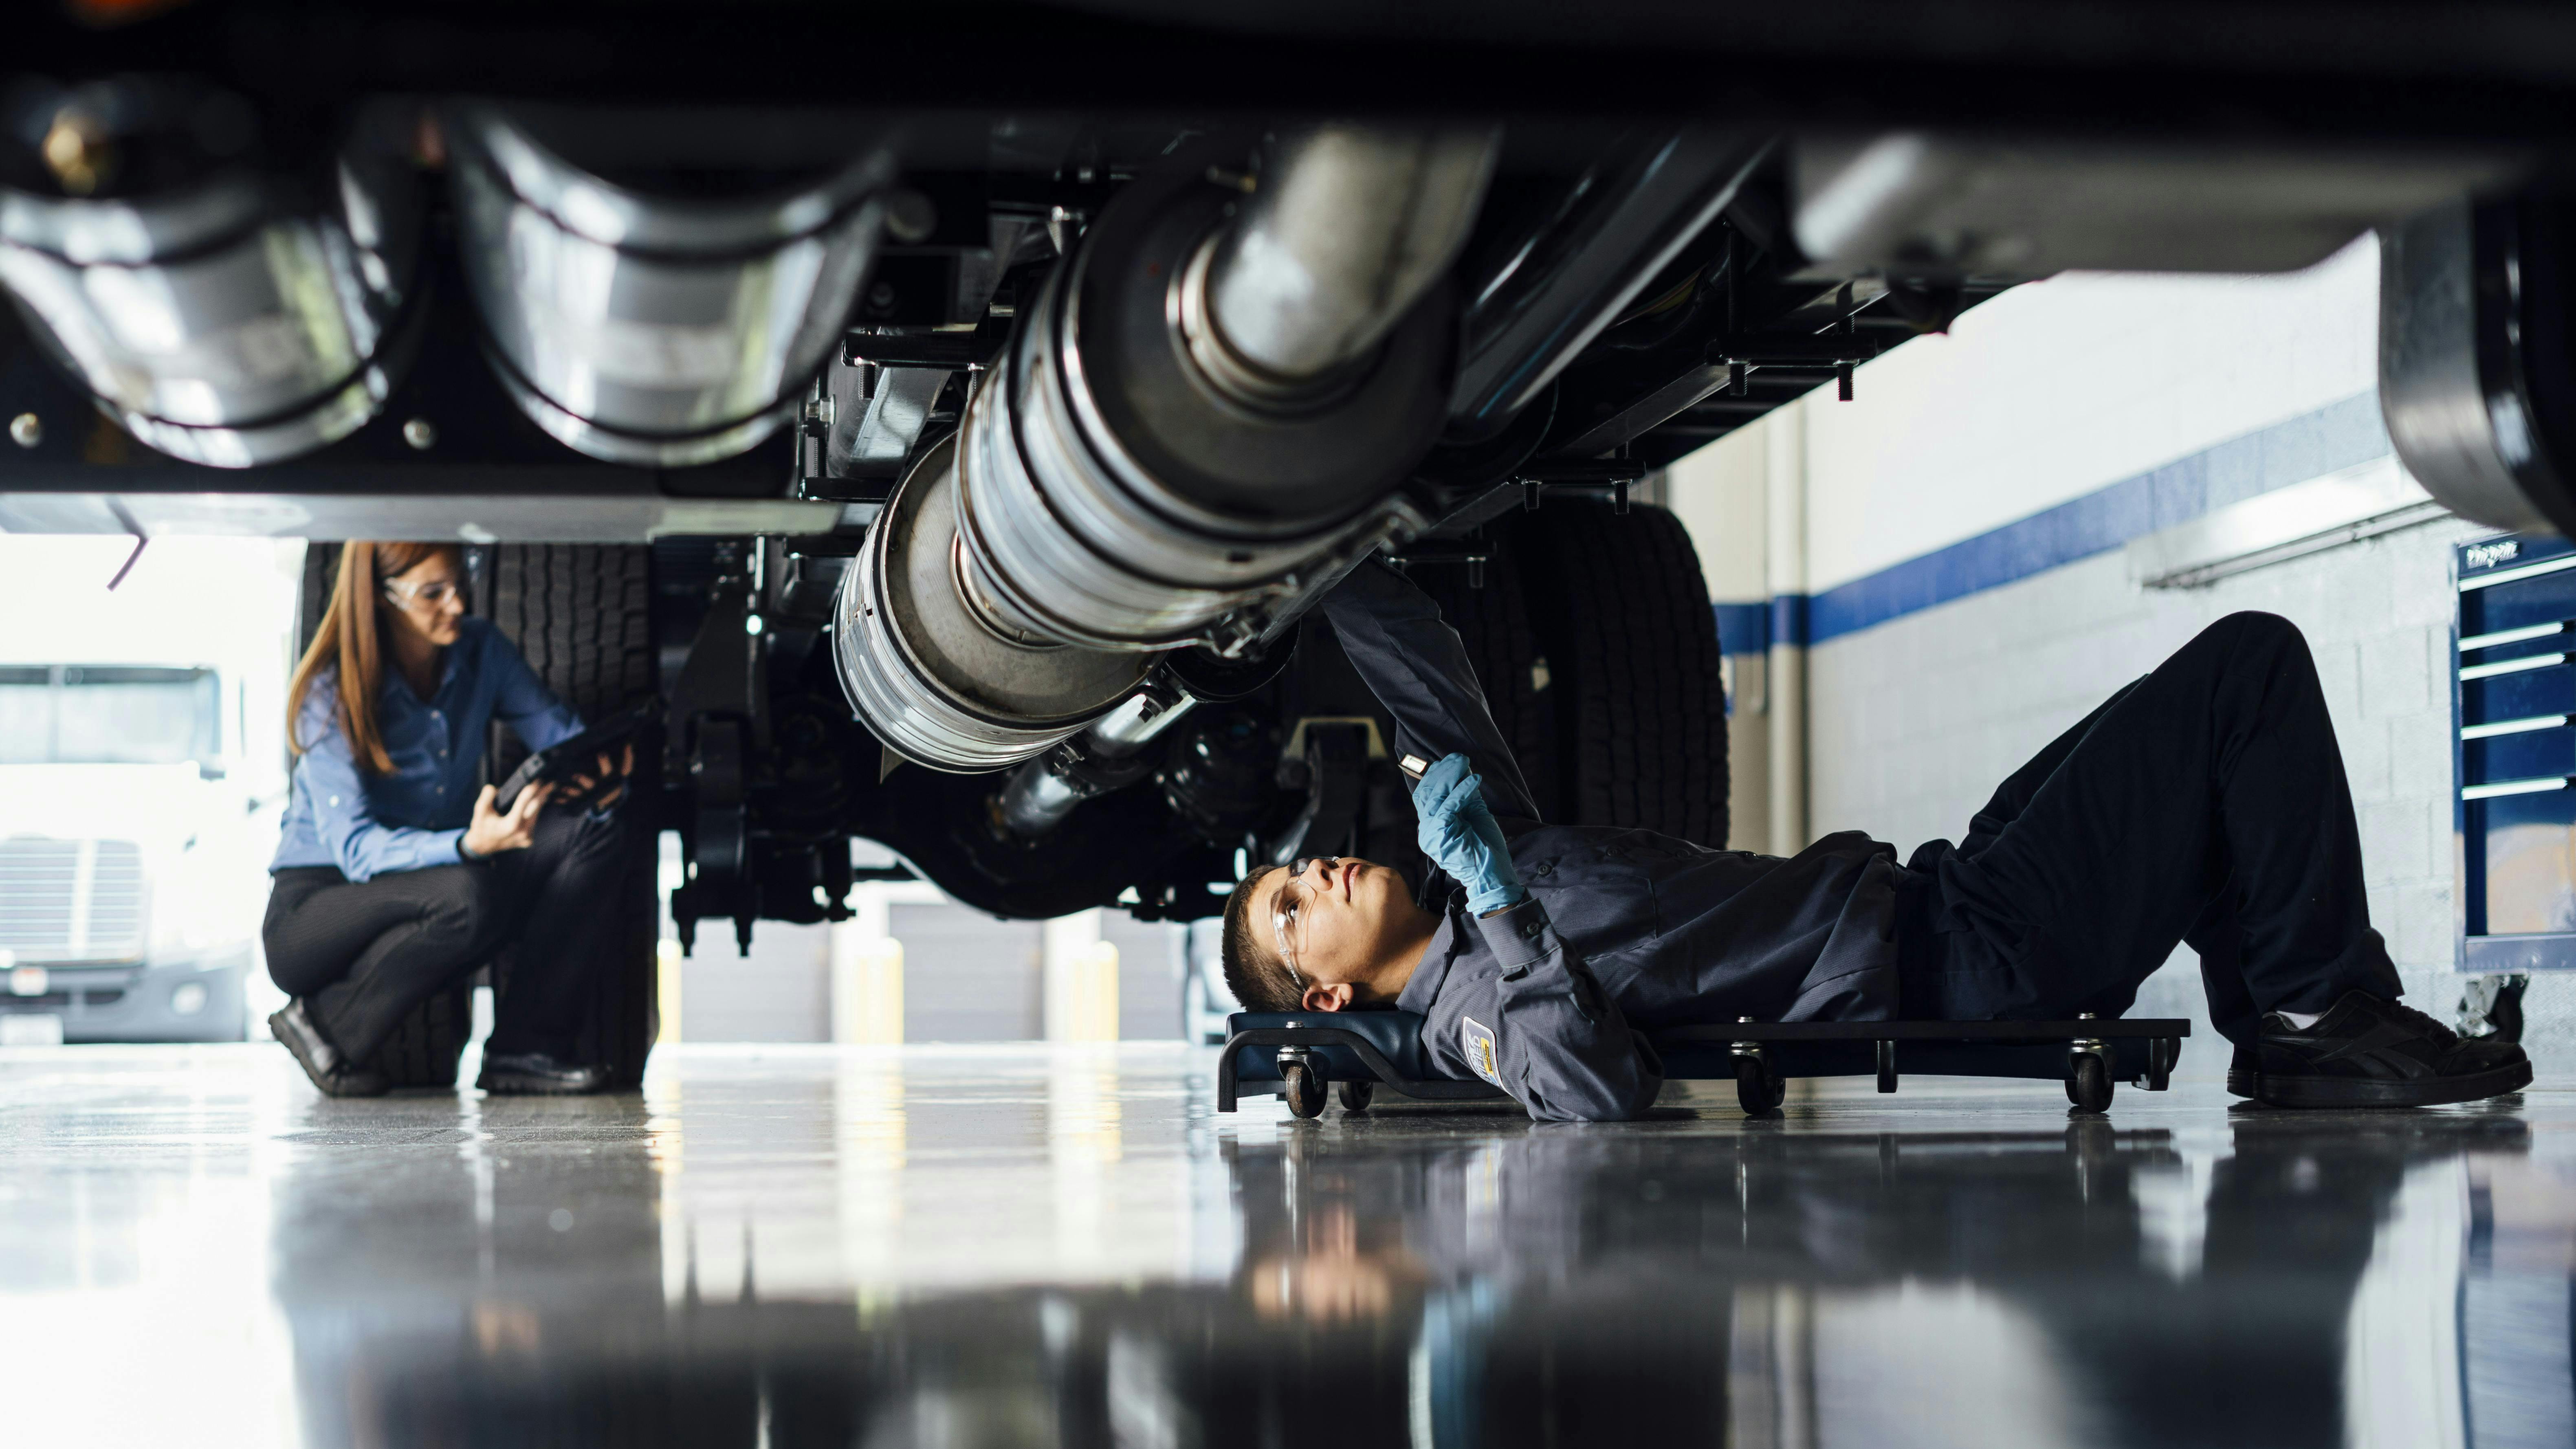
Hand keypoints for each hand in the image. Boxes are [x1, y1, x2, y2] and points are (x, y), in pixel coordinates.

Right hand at [462, 780, 550, 857]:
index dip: (531, 791)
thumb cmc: (481, 827)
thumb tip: (494, 787)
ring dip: (541, 802)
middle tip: (552, 783)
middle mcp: (521, 832)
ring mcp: (527, 837)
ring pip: (537, 815)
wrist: (483, 846)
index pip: (523, 803)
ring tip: (548, 789)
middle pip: (536, 809)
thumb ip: (486, 798)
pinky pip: (535, 822)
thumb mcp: (480, 811)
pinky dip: (536, 811)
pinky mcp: (529, 840)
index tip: (538, 780)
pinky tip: (540, 801)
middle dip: (543, 794)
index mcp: (510, 826)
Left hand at [564, 743, 633, 810]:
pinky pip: (572, 801)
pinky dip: (564, 800)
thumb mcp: (623, 770)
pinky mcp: (582, 799)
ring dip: (572, 791)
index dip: (606, 764)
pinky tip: (556, 799)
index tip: (601, 753)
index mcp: (610, 779)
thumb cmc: (616, 779)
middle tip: (575, 776)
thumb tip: (629, 744)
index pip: (609, 771)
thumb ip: (627, 759)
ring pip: (580, 793)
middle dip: (584, 780)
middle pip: (592, 784)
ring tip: (563, 788)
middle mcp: (599, 788)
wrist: (611, 798)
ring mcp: (590, 794)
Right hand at [1411, 752, 1523, 913]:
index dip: (1436, 774)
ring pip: (1435, 796)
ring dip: (1451, 776)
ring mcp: (1430, 834)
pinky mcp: (1440, 836)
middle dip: (1442, 771)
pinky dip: (1462, 790)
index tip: (1452, 759)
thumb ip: (1466, 794)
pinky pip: (1449, 806)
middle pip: (1426, 792)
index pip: (1425, 794)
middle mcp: (1426, 830)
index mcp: (1431, 826)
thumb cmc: (1485, 847)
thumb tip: (1464, 769)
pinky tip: (1475, 779)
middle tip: (1459, 757)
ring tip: (1464, 762)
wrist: (1493, 874)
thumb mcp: (1474, 814)